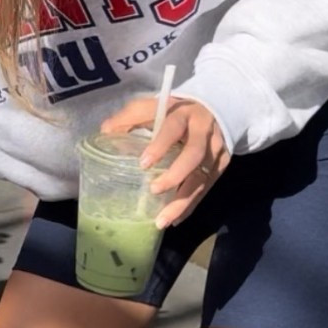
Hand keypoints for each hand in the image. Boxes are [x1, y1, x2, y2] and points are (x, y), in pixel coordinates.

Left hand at [99, 95, 230, 229]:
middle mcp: (203, 132)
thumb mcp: (153, 106)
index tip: (143, 164)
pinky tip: (176, 219)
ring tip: (162, 221)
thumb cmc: (175, 110)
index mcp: (183, 114)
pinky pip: (207, 188)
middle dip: (175, 175)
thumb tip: (105, 131)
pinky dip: (191, 205)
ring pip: (202, 177)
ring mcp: (216, 150)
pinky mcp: (222, 165)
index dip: (160, 145)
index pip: (173, 128)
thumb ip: (130, 117)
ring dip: (183, 201)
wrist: (214, 109)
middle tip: (154, 190)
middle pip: (194, 155)